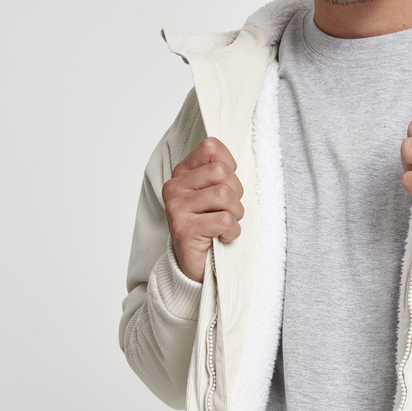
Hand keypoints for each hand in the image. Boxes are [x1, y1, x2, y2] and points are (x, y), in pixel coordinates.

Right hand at [161, 137, 244, 281]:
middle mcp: (175, 187)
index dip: (229, 167)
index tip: (225, 186)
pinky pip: (225, 221)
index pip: (211, 148)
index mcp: (182, 172)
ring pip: (225, 195)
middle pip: (222, 172)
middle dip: (236, 194)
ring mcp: (177, 207)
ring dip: (235, 214)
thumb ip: (219, 171)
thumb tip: (231, 161)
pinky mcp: (184, 229)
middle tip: (228, 210)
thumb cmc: (209, 225)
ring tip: (225, 224)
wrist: (194, 263)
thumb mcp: (214, 192)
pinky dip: (232, 232)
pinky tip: (222, 236)